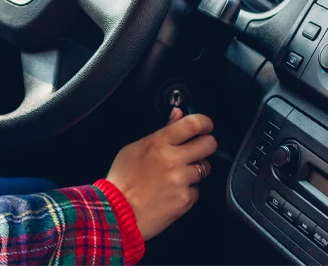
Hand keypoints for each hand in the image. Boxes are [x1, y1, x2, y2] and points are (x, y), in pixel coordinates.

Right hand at [105, 109, 216, 240]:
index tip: (205, 124)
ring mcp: (181, 180)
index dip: (204, 122)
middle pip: (208, 144)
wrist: (119, 211)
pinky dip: (188, 189)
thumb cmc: (123, 178)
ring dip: (197, 168)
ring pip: (205, 167)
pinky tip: (173, 190)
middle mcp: (172, 159)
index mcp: (158, 143)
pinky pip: (197, 189)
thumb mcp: (135, 147)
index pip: (192, 124)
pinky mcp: (186, 199)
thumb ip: (162, 130)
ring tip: (179, 173)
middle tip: (199, 147)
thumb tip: (178, 115)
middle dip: (206, 144)